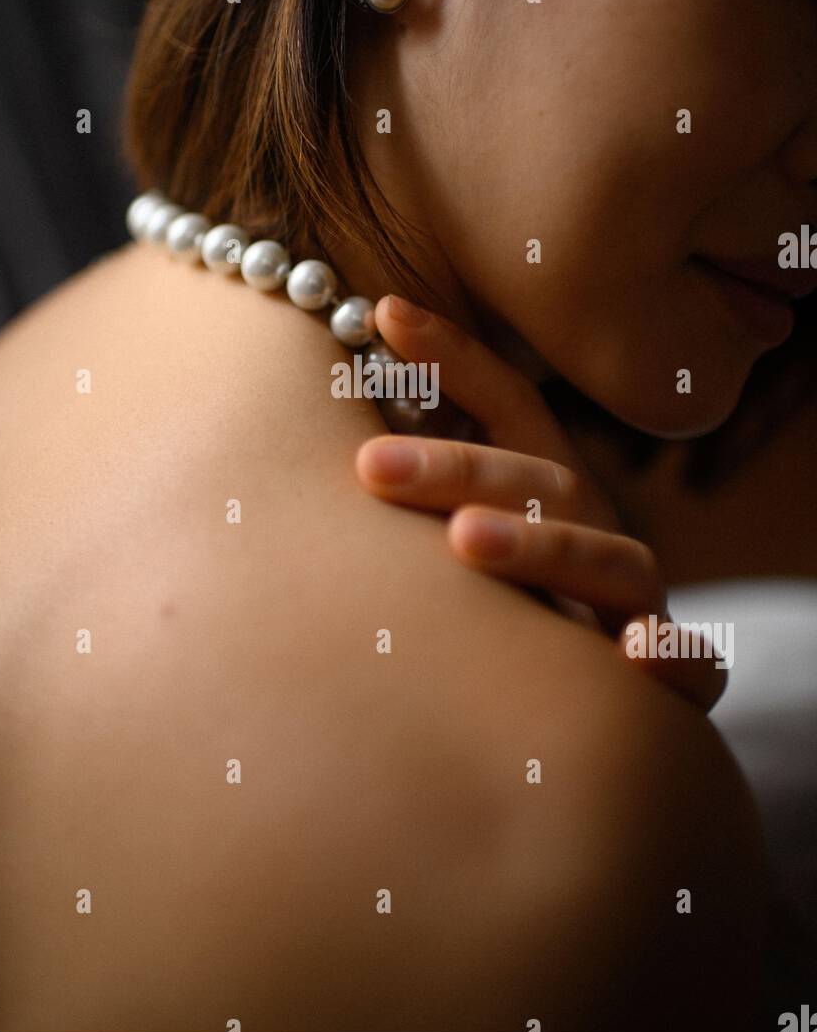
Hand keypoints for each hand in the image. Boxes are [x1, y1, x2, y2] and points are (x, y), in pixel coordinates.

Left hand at [355, 296, 726, 712]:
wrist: (581, 719)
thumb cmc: (507, 614)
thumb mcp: (464, 540)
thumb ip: (422, 489)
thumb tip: (336, 429)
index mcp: (550, 494)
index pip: (510, 408)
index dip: (454, 357)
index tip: (385, 312)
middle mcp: (598, 535)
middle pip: (546, 484)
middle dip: (460, 468)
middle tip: (371, 464)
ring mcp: (640, 605)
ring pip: (616, 564)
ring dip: (543, 548)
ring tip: (465, 541)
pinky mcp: (678, 683)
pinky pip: (694, 667)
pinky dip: (674, 655)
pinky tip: (634, 652)